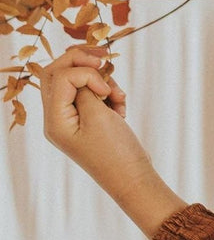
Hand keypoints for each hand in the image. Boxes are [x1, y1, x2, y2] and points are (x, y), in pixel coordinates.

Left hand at [40, 47, 186, 236]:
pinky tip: (121, 107)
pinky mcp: (87, 121)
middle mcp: (57, 118)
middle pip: (59, 74)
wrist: (132, 178)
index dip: (86, 73)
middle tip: (106, 62)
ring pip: (78, 83)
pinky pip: (91, 96)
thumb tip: (84, 73)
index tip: (107, 90)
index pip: (60, 77)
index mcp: (54, 120)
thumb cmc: (116, 152)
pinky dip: (108, 94)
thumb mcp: (99, 116)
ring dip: (102, 82)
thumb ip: (87, 89)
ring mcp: (72, 120)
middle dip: (84, 63)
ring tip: (119, 98)